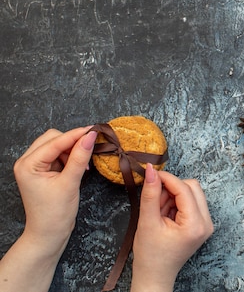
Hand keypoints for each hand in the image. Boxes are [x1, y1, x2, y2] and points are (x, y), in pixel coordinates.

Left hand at [0, 126, 95, 291]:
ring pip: (56, 144)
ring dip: (72, 150)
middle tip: (89, 150)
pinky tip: (78, 166)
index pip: (55, 141)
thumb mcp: (69, 183)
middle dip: (72, 142)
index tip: (95, 130)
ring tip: (82, 164)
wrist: (49, 234)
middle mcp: (27, 162)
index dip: (76, 135)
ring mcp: (34, 166)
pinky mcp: (42, 170)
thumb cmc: (55, 213)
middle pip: (53, 138)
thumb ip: (80, 157)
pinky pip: (57, 154)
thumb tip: (91, 136)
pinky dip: (70, 156)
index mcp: (28, 165)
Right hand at [131, 164, 213, 291]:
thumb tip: (152, 170)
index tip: (151, 173)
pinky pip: (191, 201)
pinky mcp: (202, 224)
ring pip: (192, 192)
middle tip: (155, 201)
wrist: (155, 275)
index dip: (167, 178)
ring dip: (173, 196)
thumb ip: (151, 194)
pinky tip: (165, 215)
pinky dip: (176, 202)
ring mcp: (206, 223)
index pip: (184, 189)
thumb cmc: (151, 255)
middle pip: (192, 187)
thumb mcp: (147, 222)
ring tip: (159, 213)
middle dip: (171, 188)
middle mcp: (207, 223)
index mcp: (195, 224)